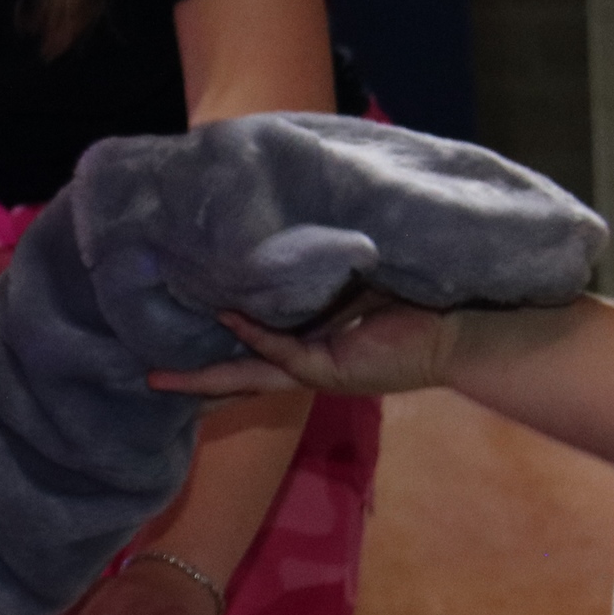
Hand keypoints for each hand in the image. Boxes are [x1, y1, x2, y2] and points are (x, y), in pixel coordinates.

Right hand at [147, 292, 463, 400]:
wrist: (465, 320)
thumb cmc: (415, 289)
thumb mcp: (350, 272)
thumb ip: (313, 266)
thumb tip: (267, 234)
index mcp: (309, 337)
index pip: (251, 344)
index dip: (214, 341)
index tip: (174, 332)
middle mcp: (306, 359)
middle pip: (239, 372)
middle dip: (194, 379)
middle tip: (148, 380)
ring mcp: (316, 369)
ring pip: (249, 374)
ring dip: (207, 374)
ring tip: (163, 377)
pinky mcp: (331, 371)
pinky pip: (283, 353)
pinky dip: (255, 336)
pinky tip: (229, 317)